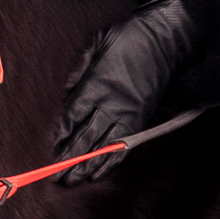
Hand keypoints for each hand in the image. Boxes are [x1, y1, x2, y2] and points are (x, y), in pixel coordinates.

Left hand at [54, 0, 196, 183]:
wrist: (167, 42)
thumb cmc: (131, 38)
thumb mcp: (99, 43)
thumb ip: (80, 68)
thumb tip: (66, 92)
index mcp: (97, 84)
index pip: (74, 115)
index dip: (62, 134)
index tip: (52, 148)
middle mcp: (111, 103)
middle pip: (86, 136)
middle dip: (69, 157)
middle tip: (55, 174)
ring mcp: (126, 114)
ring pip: (102, 146)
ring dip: (86, 165)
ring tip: (72, 180)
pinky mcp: (139, 120)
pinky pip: (122, 146)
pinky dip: (109, 162)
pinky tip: (96, 174)